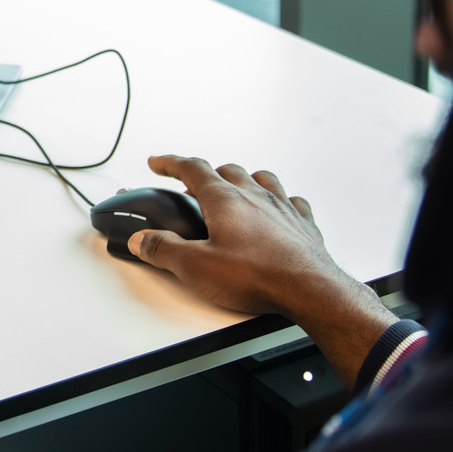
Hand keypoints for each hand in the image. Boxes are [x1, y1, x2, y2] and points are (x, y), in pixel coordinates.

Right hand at [131, 155, 394, 386]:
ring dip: (244, 179)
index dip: (171, 163)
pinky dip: (281, 200)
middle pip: (227, 171)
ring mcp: (282, 208)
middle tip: (193, 181)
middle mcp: (254, 195)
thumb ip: (164, 249)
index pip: (192, 168)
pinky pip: (292, 201)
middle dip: (206, 173)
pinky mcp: (302, 225)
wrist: (309, 289)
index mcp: (224, 199)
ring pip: (261, 179)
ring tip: (236, 186)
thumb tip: (143, 240)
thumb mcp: (196, 267)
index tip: (158, 162)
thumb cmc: (258, 276)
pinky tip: (279, 207)